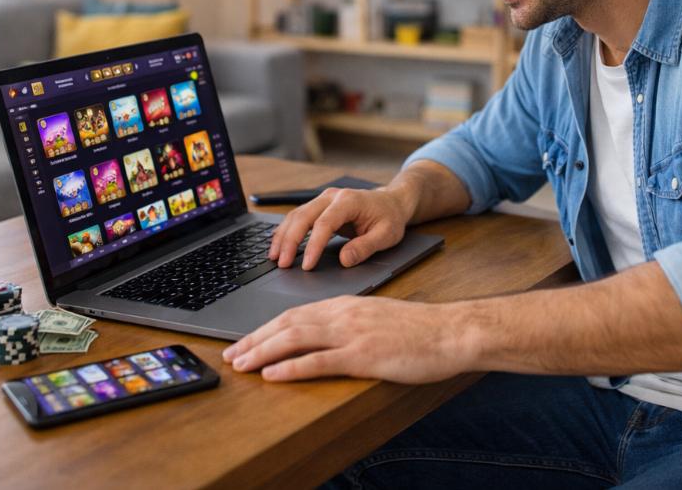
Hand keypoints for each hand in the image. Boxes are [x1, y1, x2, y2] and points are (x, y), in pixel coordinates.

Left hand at [222, 296, 469, 383]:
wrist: (451, 331)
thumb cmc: (420, 330)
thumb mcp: (377, 320)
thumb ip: (350, 325)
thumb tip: (324, 339)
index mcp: (346, 305)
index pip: (295, 314)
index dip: (265, 328)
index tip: (245, 340)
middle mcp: (343, 314)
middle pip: (287, 323)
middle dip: (254, 339)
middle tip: (230, 354)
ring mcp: (352, 334)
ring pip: (295, 338)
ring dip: (263, 352)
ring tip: (241, 364)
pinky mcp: (363, 355)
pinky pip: (319, 361)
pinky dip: (291, 367)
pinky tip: (273, 375)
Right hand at [268, 187, 411, 269]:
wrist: (391, 202)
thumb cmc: (389, 218)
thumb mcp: (386, 235)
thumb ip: (365, 247)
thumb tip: (344, 260)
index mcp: (349, 201)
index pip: (325, 224)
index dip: (313, 245)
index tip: (307, 265)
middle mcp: (332, 196)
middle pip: (303, 216)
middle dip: (290, 241)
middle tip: (282, 264)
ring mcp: (324, 199)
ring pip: (296, 215)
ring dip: (283, 235)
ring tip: (275, 257)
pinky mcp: (319, 206)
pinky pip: (298, 216)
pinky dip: (286, 230)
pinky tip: (278, 243)